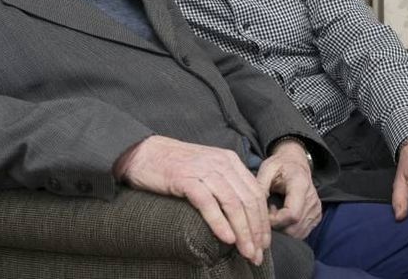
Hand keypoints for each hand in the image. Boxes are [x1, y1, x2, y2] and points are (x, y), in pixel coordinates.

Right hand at [114, 135, 269, 265]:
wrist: (143, 153)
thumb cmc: (175, 166)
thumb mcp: (207, 169)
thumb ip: (226, 184)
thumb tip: (244, 213)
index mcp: (229, 161)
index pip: (255, 193)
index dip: (263, 221)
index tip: (263, 243)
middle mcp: (220, 163)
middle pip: (247, 201)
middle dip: (256, 231)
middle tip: (257, 254)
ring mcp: (202, 169)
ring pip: (232, 203)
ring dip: (242, 231)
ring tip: (246, 251)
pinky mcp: (184, 178)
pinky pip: (207, 202)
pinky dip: (219, 222)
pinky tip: (226, 238)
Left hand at [256, 141, 321, 237]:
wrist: (296, 163)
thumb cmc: (280, 165)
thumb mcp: (266, 169)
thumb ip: (260, 187)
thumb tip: (255, 208)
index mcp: (300, 185)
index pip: (292, 214)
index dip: (275, 220)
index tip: (263, 213)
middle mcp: (312, 199)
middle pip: (294, 227)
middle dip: (276, 226)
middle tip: (266, 213)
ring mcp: (316, 209)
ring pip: (298, 233)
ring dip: (282, 229)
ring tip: (274, 212)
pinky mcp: (316, 216)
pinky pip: (301, 232)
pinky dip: (289, 229)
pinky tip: (282, 216)